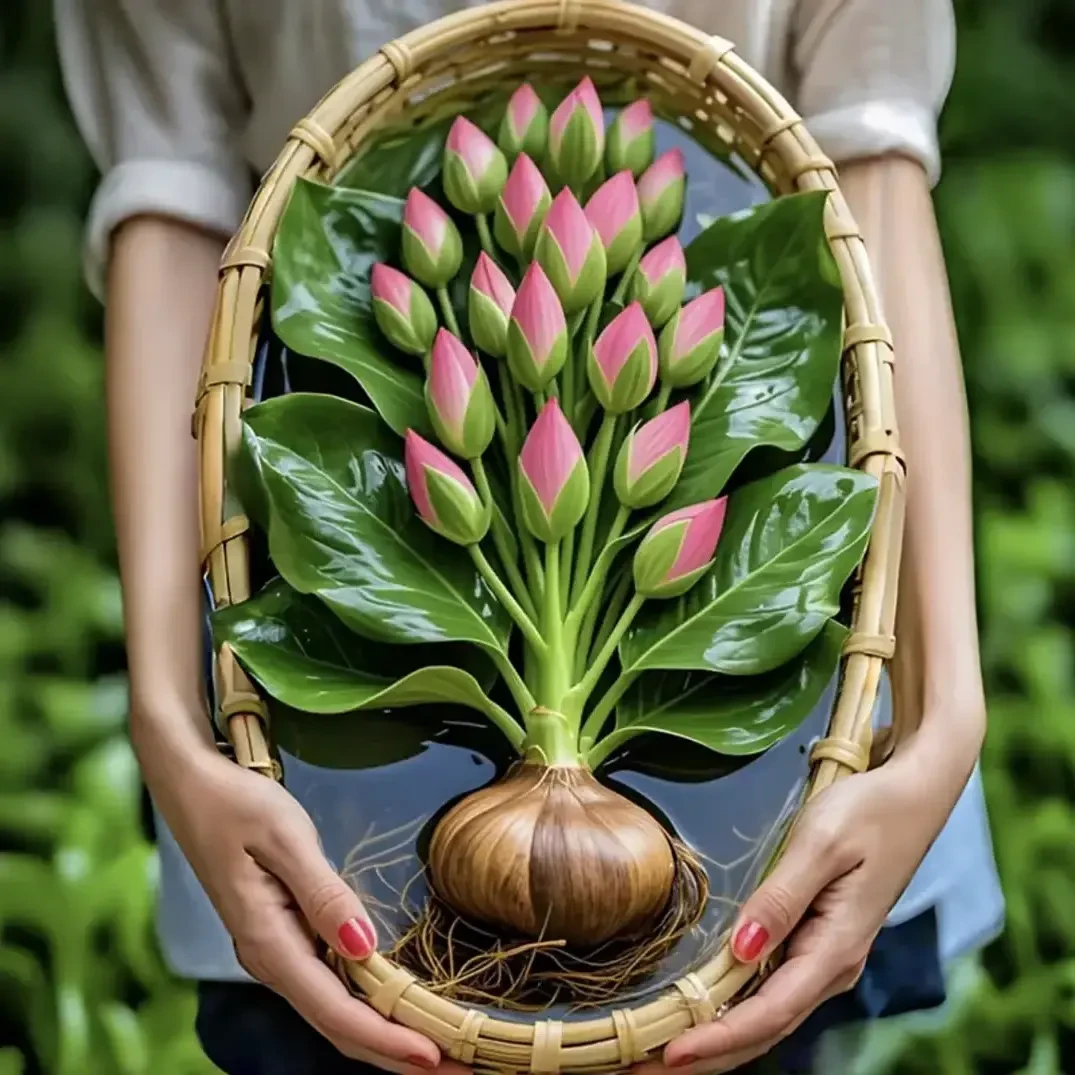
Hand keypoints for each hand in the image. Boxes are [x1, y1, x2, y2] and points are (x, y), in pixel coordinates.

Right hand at [146, 738, 465, 1073]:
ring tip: (441, 1047)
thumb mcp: (285, 838)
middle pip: (338, 1026)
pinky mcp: (284, 935)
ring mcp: (276, 950)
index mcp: (268, 943)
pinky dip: (368, 1004)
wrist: (191, 786)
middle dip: (395, 1053)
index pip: (335, 1011)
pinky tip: (398, 1007)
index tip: (435, 1055)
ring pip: (335, 1010)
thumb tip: (364, 949)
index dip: (386, 1039)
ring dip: (386, 1033)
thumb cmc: (237, 804)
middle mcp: (271, 960)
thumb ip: (324, 895)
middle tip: (460, 1068)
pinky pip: (330, 984)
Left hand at [636, 742, 970, 1074]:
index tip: (670, 1055)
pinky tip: (701, 1011)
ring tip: (659, 1050)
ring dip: (716, 1037)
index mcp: (835, 949)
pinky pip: (771, 988)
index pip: (769, 1013)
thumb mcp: (821, 844)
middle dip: (707, 1055)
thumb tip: (741, 952)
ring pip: (766, 1014)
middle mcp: (831, 966)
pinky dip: (733, 1008)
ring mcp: (824, 957)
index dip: (718, 1040)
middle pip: (764, 1028)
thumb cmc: (868, 812)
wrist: (911, 796)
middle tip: (642, 1067)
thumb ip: (781, 899)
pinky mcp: (816, 941)